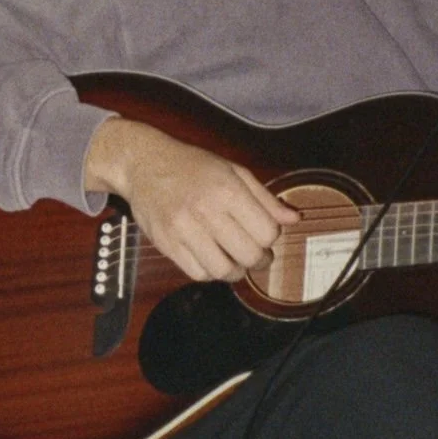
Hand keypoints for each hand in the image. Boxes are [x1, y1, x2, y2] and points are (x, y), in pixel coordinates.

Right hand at [85, 116, 297, 284]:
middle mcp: (206, 211)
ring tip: (236, 261)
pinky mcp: (167, 244)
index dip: (271, 238)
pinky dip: (211, 272)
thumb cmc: (192, 166)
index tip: (265, 235)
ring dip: (236, 271)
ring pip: (224, 270)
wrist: (144, 164)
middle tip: (257, 255)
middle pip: (249, 255)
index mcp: (228, 190)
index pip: (267, 232)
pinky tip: (212, 259)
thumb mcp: (233, 171)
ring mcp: (183, 230)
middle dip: (259, 259)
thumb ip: (264, 198)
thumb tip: (294, 219)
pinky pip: (198, 273)